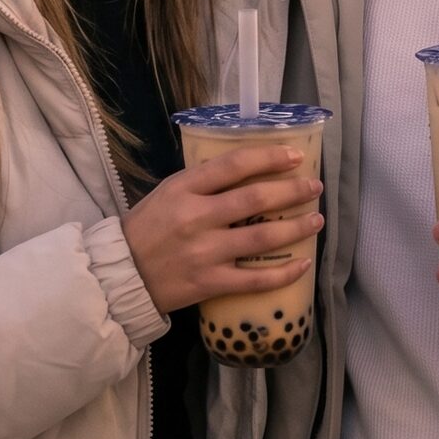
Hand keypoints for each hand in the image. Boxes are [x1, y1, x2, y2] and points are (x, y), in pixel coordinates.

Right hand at [124, 146, 321, 314]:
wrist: (122, 275)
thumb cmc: (148, 227)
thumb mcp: (169, 191)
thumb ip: (204, 182)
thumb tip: (250, 169)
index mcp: (184, 188)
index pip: (234, 165)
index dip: (269, 157)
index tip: (295, 155)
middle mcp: (197, 217)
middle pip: (255, 199)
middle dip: (292, 190)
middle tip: (314, 186)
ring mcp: (205, 253)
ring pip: (261, 238)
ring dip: (296, 228)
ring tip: (316, 220)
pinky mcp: (209, 284)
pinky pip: (254, 279)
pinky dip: (282, 273)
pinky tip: (302, 265)